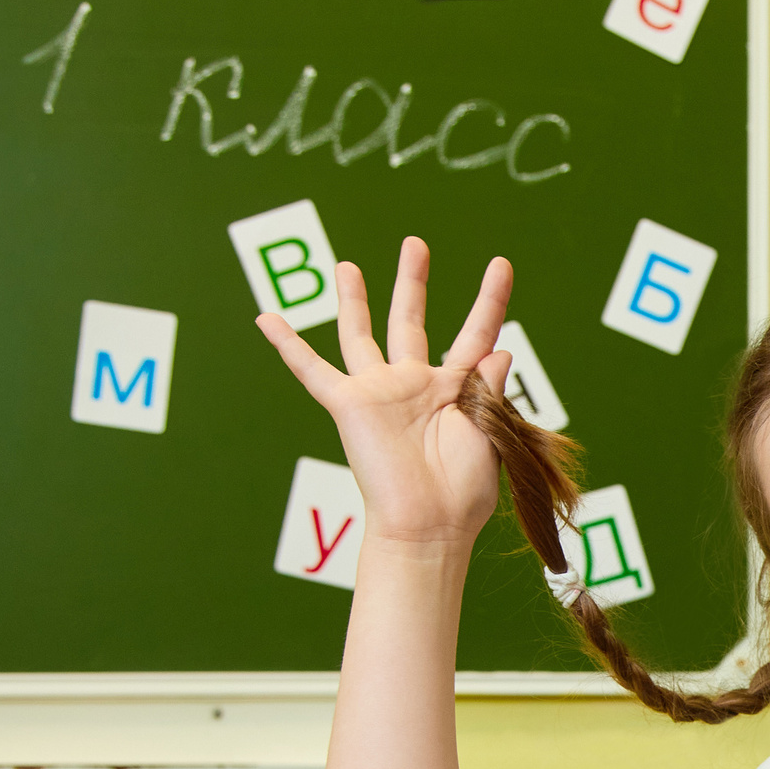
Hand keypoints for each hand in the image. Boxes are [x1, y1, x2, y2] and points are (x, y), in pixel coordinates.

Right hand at [256, 240, 514, 549]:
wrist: (429, 525)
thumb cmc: (464, 492)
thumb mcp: (490, 430)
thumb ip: (491, 386)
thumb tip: (502, 346)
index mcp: (455, 391)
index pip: (476, 333)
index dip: (490, 299)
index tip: (501, 263)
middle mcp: (415, 385)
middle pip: (412, 321)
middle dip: (412, 282)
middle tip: (414, 243)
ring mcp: (380, 392)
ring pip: (361, 335)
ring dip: (355, 300)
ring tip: (349, 266)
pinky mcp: (349, 404)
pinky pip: (311, 370)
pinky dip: (288, 345)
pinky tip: (267, 319)